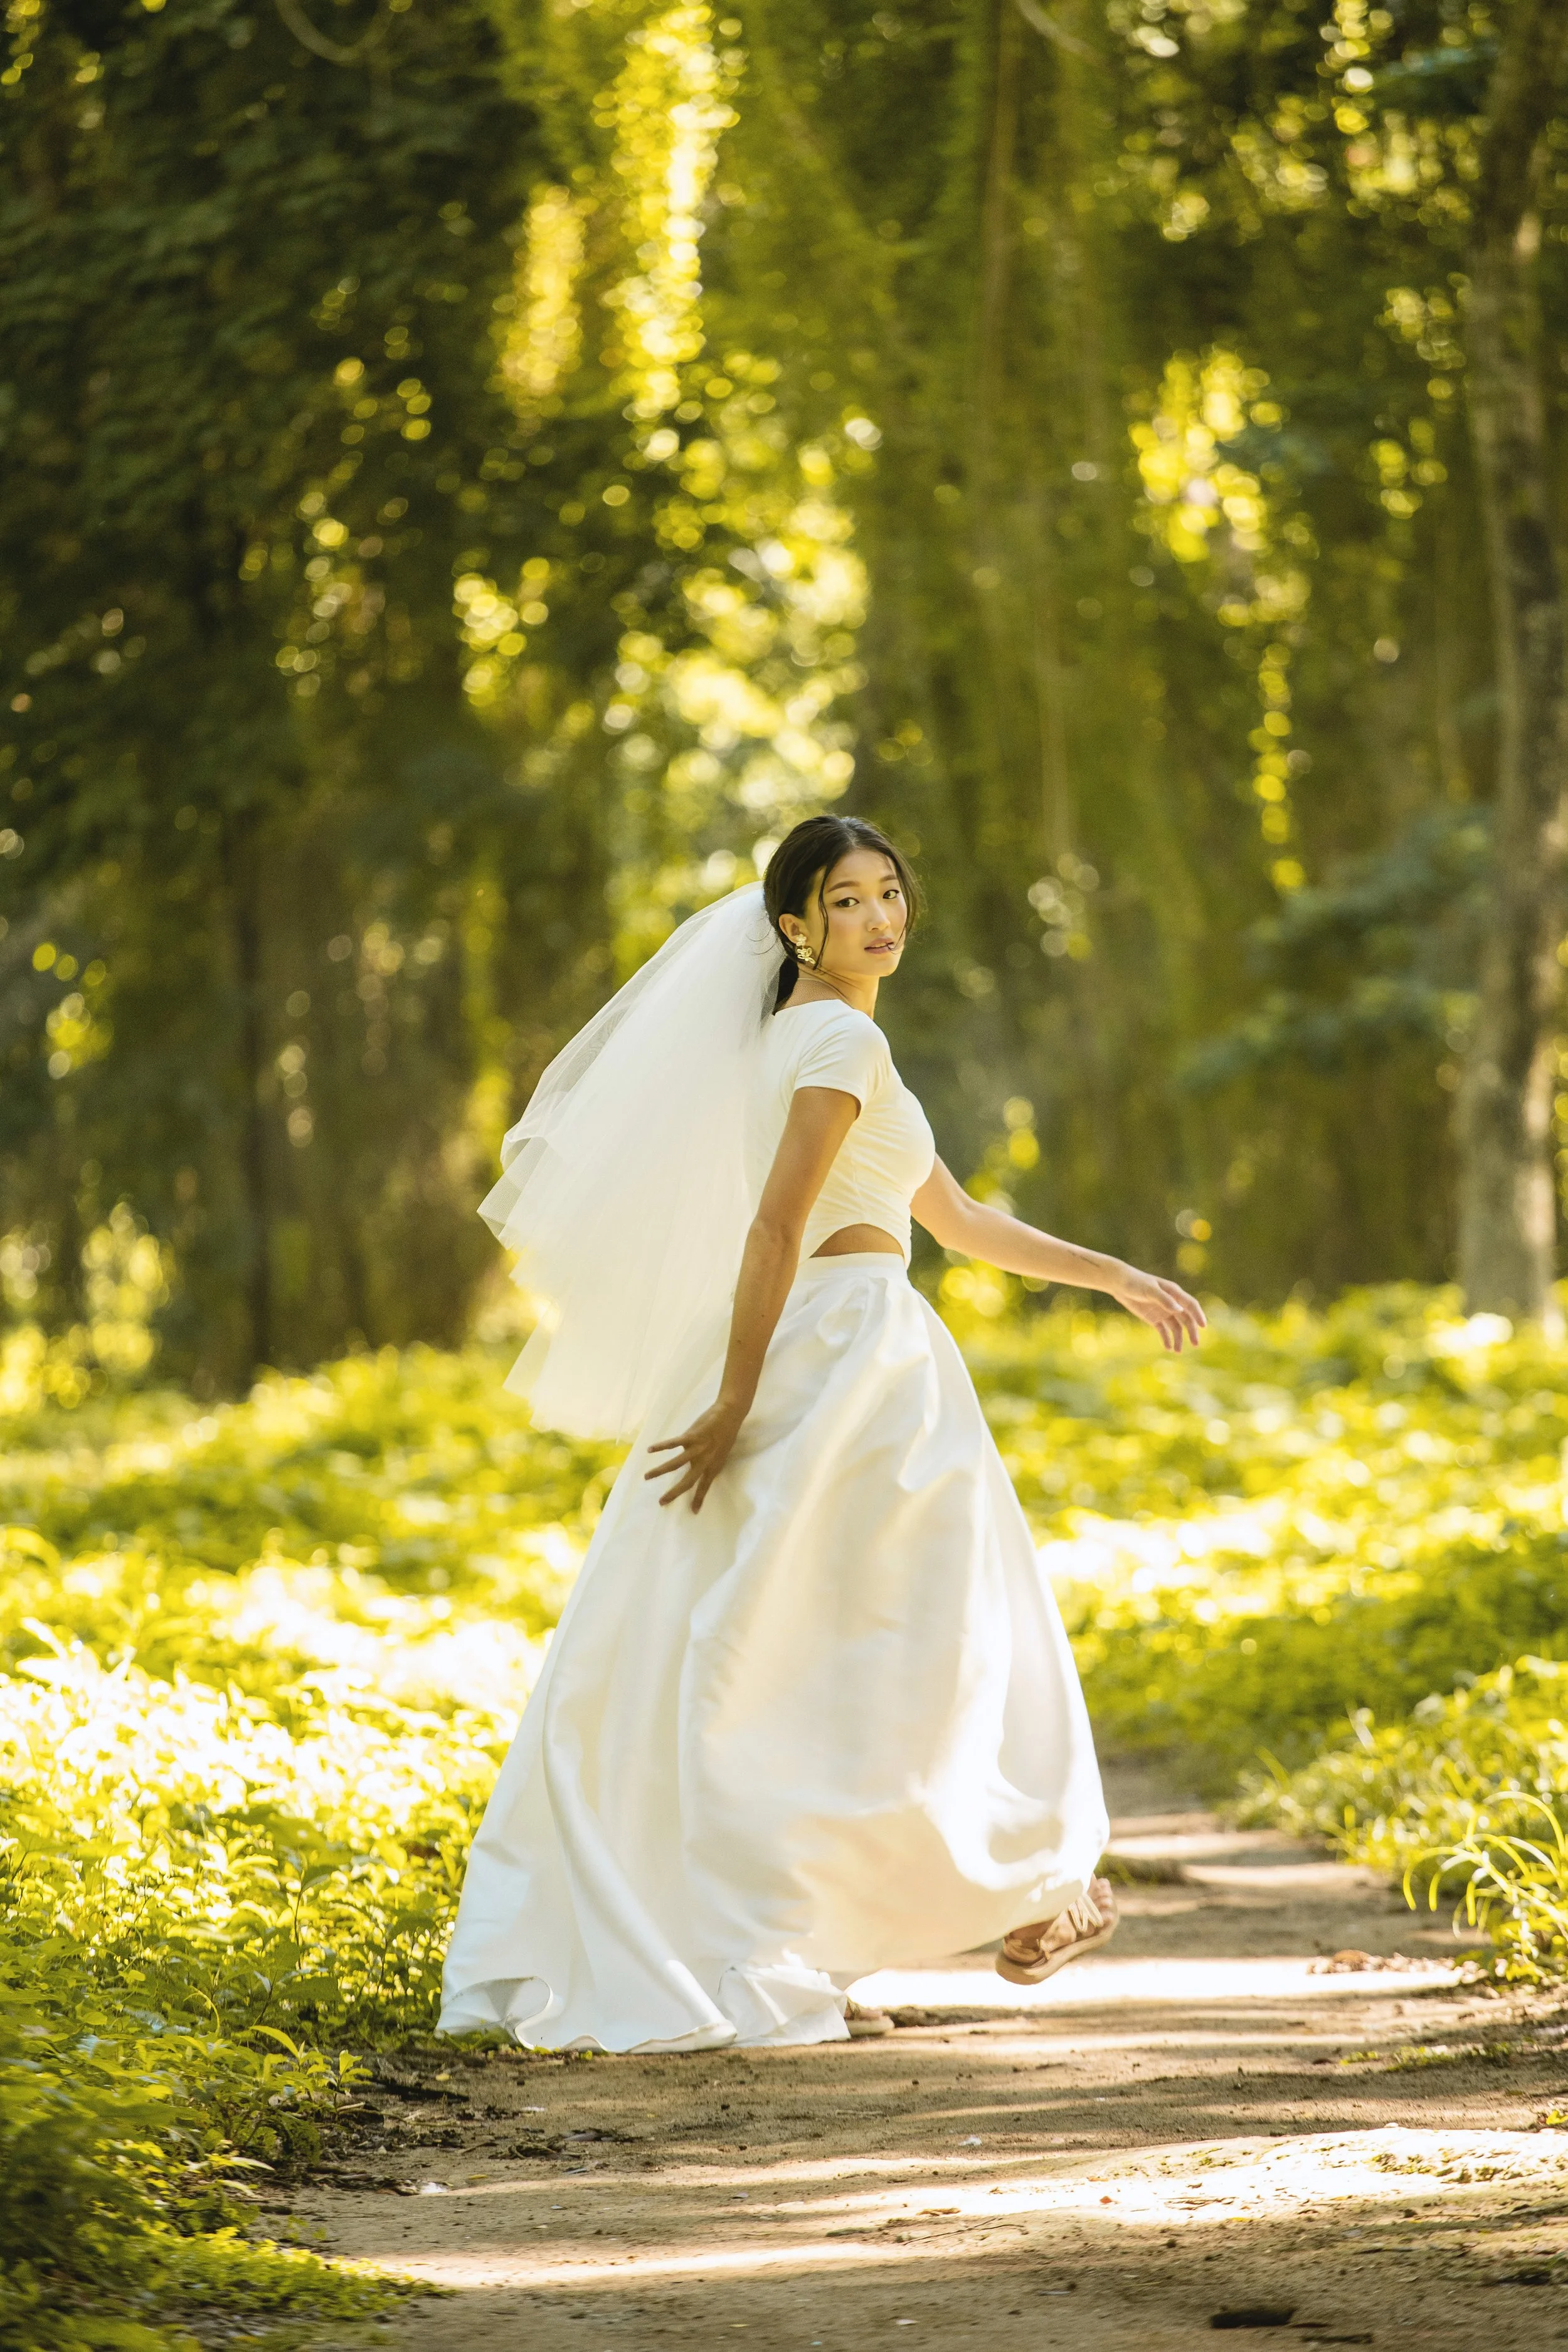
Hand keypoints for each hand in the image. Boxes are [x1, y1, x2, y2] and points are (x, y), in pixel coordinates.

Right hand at [644, 1397, 746, 1512]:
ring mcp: (697, 1448)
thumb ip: (708, 1463)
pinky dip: (661, 1447)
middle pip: (687, 1481)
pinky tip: (650, 1450)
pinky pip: (673, 1443)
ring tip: (647, 1477)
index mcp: (713, 1466)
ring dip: (660, 1471)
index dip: (699, 1499)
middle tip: (661, 1502)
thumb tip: (695, 1467)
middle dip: (674, 1493)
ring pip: (675, 1464)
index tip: (693, 1511)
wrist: (729, 1414)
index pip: (705, 1486)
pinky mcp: (691, 1436)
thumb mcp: (721, 1454)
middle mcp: (705, 1460)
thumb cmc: (726, 1434)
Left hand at [1111, 1263, 1205, 1351]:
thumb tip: (1179, 1309)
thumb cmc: (1136, 1283)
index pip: (1190, 1305)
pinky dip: (1166, 1339)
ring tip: (1177, 1351)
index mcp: (1174, 1293)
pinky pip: (1163, 1331)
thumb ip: (1164, 1299)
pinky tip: (1168, 1348)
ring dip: (1178, 1339)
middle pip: (1186, 1319)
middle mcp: (1172, 1303)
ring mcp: (1163, 1312)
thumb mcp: (1149, 1290)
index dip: (1198, 1315)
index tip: (1203, 1326)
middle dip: (1192, 1331)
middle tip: (1195, 1344)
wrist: (1120, 1284)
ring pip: (1176, 1327)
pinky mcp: (1154, 1318)